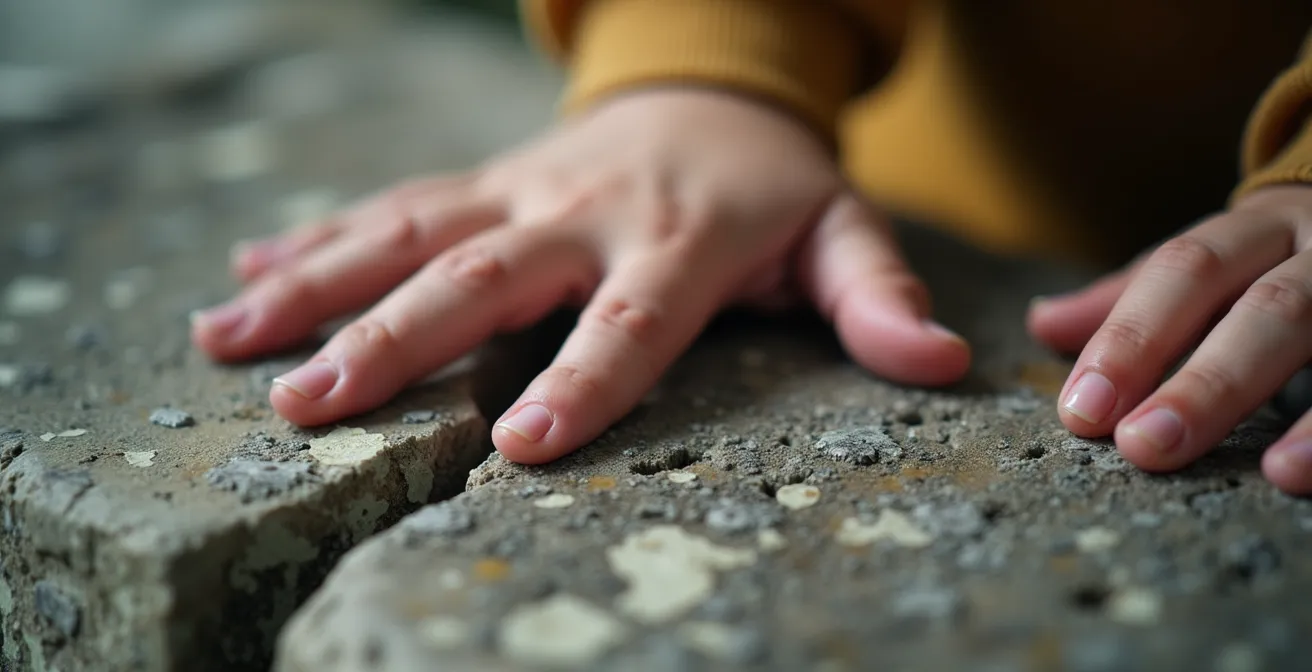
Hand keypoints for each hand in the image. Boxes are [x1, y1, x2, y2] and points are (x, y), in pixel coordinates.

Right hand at [192, 89, 969, 463]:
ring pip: (406, 232)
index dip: (584, 379)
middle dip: (392, 340)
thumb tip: (945, 364)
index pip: (629, 319)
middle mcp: (580, 208)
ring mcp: (517, 187)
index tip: (522, 445)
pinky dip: (316, 237)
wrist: (711, 88)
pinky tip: (244, 269)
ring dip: (315, 283)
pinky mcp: (480, 180)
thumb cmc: (774, 184)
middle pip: (480, 275)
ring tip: (228, 335)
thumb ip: (876, 297)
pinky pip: (391, 205)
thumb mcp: (841, 231)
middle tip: (309, 404)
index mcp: (675, 237)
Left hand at [1028, 185, 1311, 494]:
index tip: (1080, 411)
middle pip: (1268, 310)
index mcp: (1257, 231)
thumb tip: (1044, 323)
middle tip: (1142, 447)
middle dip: (1206, 381)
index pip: (1182, 273)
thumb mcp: (1210, 265)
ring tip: (1276, 473)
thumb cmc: (1278, 259)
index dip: (1131, 339)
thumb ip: (1132, 300)